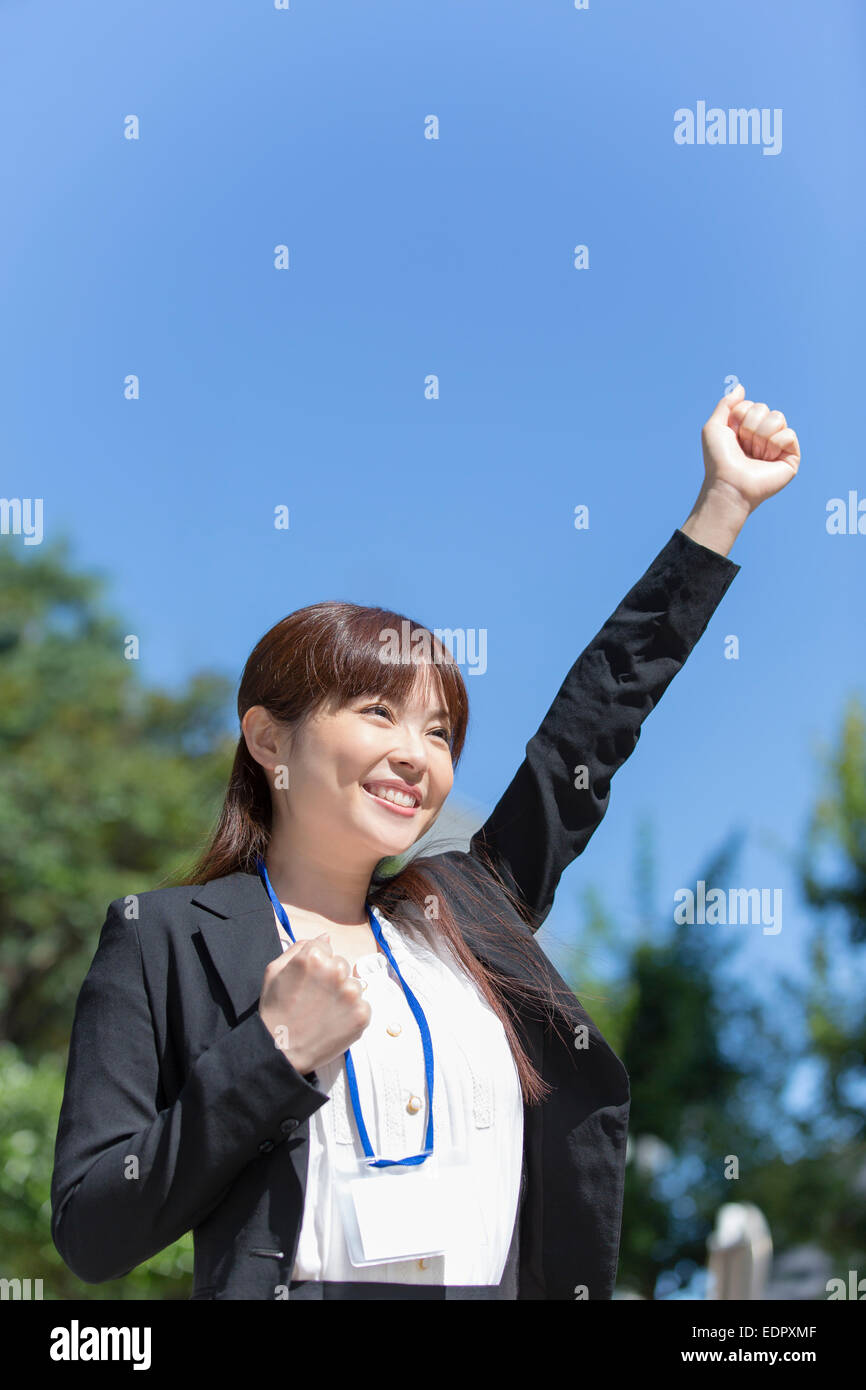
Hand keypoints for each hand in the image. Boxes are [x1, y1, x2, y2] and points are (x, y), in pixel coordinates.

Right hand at [258, 933, 371, 1075]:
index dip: (315, 964)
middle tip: (314, 998)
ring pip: (353, 984)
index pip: (325, 947)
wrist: (280, 1050)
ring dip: (342, 994)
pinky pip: (362, 1005)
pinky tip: (333, 1022)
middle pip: (340, 964)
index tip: (307, 980)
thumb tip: (326, 937)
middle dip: (330, 977)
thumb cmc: (275, 1010)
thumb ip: (300, 947)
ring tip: (323, 1012)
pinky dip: (351, 1013)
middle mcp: (335, 970)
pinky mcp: (362, 1014)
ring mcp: (351, 993)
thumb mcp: (274, 970)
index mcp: (313, 956)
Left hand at [700, 382, 800, 515]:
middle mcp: (764, 434)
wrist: (729, 483)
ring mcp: (778, 445)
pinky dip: (774, 444)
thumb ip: (726, 405)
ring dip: (760, 436)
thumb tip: (741, 387)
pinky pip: (788, 434)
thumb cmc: (719, 460)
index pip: (752, 404)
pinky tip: (767, 460)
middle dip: (749, 426)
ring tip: (754, 455)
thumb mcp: (714, 428)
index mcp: (748, 427)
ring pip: (778, 418)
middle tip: (743, 447)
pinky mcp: (791, 456)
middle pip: (764, 408)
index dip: (739, 417)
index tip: (732, 436)